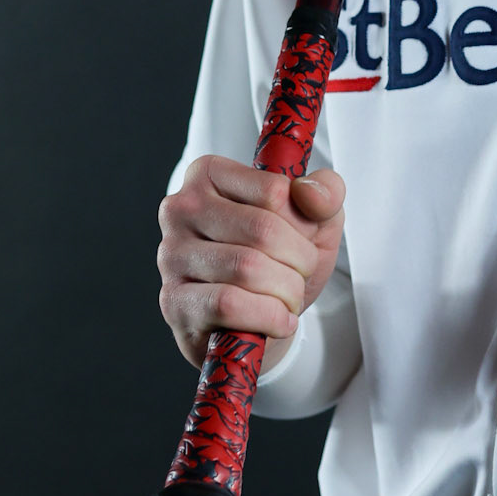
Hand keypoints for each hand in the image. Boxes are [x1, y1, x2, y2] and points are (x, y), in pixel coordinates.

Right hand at [157, 154, 345, 370]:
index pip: (274, 190)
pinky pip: (229, 304)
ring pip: (247, 268)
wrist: (258, 321)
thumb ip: (325, 193)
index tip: (303, 240)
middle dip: (300, 261)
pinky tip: (278, 319)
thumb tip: (309, 192)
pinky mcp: (173, 301)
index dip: (304, 224)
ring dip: (286, 291)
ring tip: (290, 298)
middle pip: (263, 230)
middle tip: (302, 275)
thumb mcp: (315, 220)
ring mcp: (171, 255)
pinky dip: (268, 316)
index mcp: (210, 174)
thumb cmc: (281, 260)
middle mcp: (181, 208)